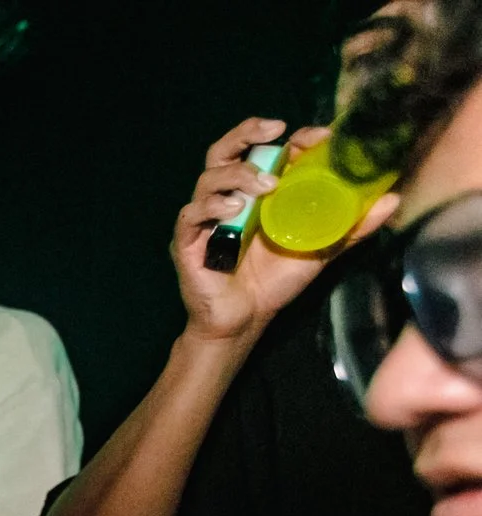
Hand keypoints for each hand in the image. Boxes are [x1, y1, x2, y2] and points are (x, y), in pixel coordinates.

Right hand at [175, 120, 394, 344]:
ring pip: (209, 178)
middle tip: (274, 131)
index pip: (264, 149)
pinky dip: (212, 207)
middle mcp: (229, 197)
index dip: (287, 137)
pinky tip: (234, 210)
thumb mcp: (322, 247)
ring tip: (265, 186)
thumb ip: (352, 225)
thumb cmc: (277, 281)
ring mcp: (206, 218)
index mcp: (258, 192)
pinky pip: (191, 215)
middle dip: (246, 133)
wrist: (246, 320)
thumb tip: (392, 199)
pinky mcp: (188, 242)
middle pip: (224, 151)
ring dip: (238, 175)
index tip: (314, 136)